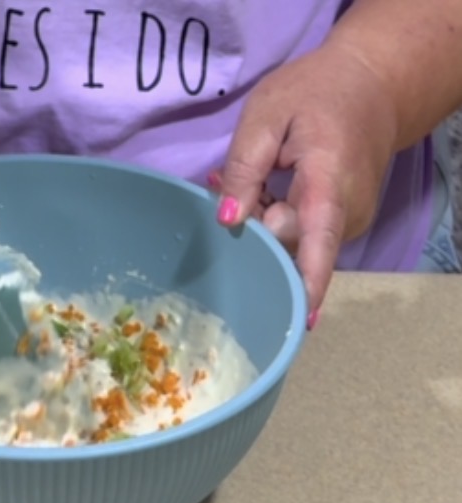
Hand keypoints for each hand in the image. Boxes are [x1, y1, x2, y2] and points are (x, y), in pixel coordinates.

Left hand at [210, 43, 399, 322]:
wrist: (375, 82)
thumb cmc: (317, 93)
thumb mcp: (267, 114)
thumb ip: (245, 167)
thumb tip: (227, 220)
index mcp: (328, 186)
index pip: (316, 245)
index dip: (304, 284)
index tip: (297, 320)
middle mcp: (345, 214)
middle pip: (287, 246)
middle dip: (252, 227)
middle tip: (228, 187)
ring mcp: (348, 223)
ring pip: (291, 244)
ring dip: (262, 222)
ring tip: (254, 182)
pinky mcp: (342, 225)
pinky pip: (301, 237)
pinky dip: (277, 219)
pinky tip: (266, 192)